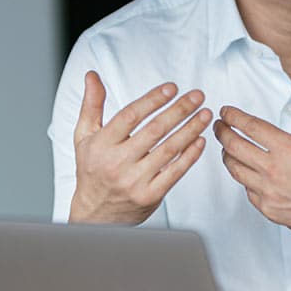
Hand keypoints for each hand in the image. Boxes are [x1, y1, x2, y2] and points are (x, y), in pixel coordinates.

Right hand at [70, 71, 209, 223]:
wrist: (95, 215)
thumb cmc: (92, 170)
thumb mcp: (85, 136)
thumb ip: (92, 105)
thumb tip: (92, 76)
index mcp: (102, 144)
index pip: (130, 116)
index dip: (152, 100)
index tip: (172, 88)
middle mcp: (117, 162)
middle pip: (154, 130)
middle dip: (179, 110)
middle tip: (197, 96)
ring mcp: (135, 180)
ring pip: (169, 149)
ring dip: (191, 129)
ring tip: (205, 114)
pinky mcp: (150, 196)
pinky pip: (175, 172)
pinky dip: (190, 155)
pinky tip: (200, 140)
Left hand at [214, 79, 290, 255]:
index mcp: (289, 150)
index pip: (251, 127)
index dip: (234, 116)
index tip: (227, 112)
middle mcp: (274, 172)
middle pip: (234, 147)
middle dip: (222, 132)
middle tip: (219, 125)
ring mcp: (270, 193)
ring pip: (235, 170)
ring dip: (227, 156)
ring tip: (227, 147)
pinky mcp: (270, 210)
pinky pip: (247, 191)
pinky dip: (243, 179)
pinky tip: (247, 173)